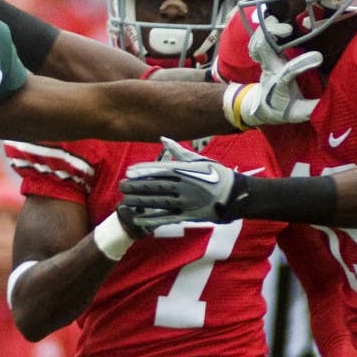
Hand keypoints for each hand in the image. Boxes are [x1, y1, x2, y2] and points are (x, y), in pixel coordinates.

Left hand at [117, 138, 244, 230]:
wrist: (235, 195)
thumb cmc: (217, 174)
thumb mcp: (199, 160)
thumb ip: (179, 151)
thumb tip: (163, 139)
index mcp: (185, 171)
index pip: (159, 170)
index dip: (143, 171)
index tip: (129, 172)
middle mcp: (183, 185)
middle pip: (155, 186)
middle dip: (137, 186)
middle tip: (122, 185)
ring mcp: (185, 201)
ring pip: (158, 201)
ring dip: (140, 201)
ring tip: (126, 199)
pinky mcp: (188, 215)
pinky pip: (166, 217)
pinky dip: (152, 218)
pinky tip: (138, 218)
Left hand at [222, 16, 321, 128]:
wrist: (261, 108)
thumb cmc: (281, 109)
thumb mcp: (297, 113)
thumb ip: (312, 108)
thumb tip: (332, 103)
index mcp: (279, 84)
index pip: (288, 72)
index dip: (301, 64)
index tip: (318, 57)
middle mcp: (269, 69)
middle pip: (262, 50)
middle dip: (271, 37)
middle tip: (288, 30)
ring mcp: (265, 61)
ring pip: (257, 43)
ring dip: (266, 31)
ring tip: (280, 23)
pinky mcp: (265, 56)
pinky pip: (258, 41)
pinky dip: (263, 31)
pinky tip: (274, 22)